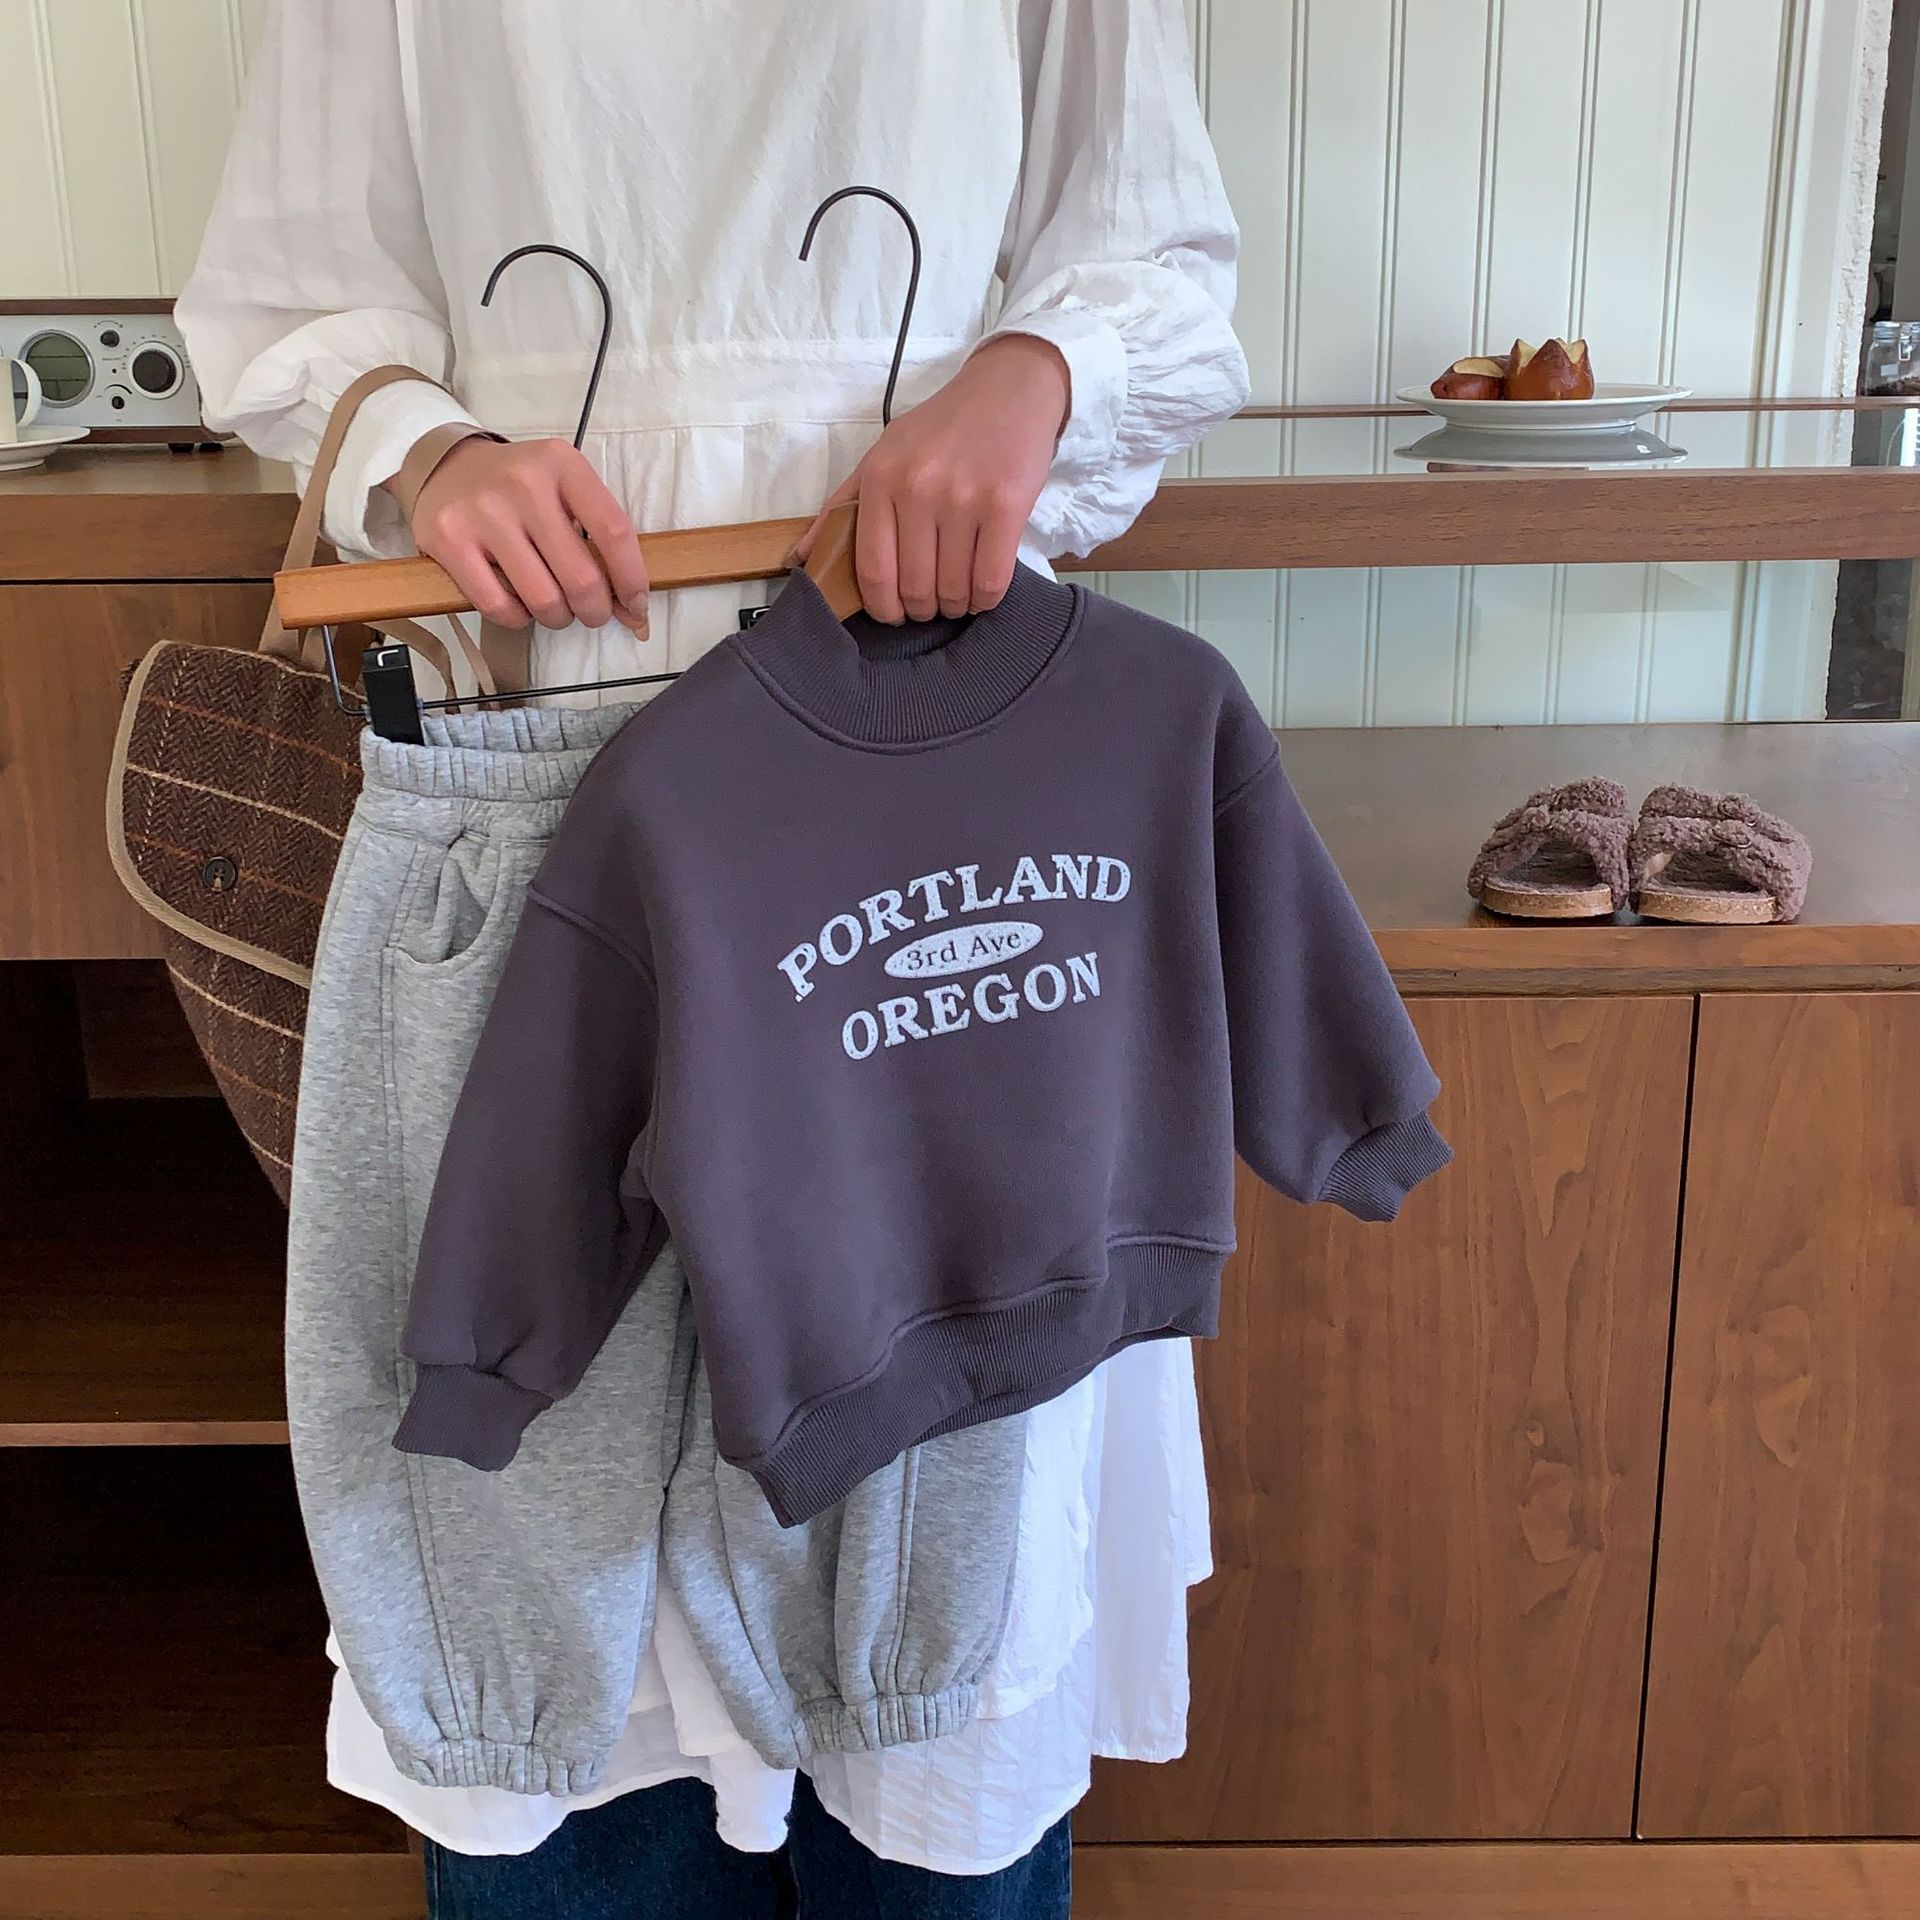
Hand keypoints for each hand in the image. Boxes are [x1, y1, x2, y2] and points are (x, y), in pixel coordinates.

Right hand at [408, 437, 648, 632]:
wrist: (448, 467)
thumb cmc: (520, 488)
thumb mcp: (564, 488)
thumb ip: (599, 539)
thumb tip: (634, 610)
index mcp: (562, 464)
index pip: (614, 532)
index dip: (632, 580)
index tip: (635, 605)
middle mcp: (522, 483)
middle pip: (581, 578)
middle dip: (595, 610)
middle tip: (591, 612)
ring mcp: (482, 512)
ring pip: (543, 599)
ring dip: (558, 617)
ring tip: (555, 608)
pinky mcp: (449, 540)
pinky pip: (499, 606)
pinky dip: (518, 619)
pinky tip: (520, 606)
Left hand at [794, 334, 1069, 622]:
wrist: (1008, 389)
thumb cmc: (943, 428)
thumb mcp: (884, 454)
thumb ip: (843, 506)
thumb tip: (802, 557)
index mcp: (880, 478)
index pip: (873, 570)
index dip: (882, 606)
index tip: (893, 614)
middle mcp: (917, 488)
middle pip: (914, 587)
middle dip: (922, 609)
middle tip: (931, 605)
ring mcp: (962, 498)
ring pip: (953, 589)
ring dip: (955, 606)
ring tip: (958, 597)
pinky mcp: (1006, 506)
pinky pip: (990, 580)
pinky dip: (985, 599)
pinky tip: (983, 592)